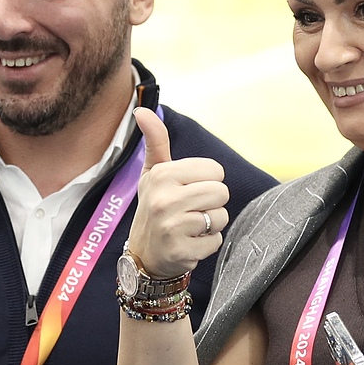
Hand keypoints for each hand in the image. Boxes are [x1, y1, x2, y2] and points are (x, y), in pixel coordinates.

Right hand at [124, 108, 229, 279]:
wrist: (143, 255)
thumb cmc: (154, 207)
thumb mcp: (153, 173)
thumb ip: (155, 141)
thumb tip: (142, 110)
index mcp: (162, 174)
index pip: (215, 170)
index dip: (207, 181)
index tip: (187, 190)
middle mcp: (164, 198)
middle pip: (221, 192)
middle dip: (211, 203)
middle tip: (189, 211)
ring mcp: (172, 226)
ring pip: (221, 216)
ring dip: (210, 224)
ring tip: (189, 226)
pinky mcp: (181, 250)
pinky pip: (216, 241)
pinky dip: (206, 244)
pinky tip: (188, 243)